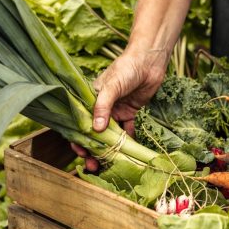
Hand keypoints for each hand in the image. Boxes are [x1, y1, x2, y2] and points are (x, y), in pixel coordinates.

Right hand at [72, 44, 169, 170]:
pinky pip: (127, 131)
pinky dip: (128, 141)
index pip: (80, 123)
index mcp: (89, 100)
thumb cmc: (126, 68)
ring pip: (110, 135)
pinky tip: (129, 153)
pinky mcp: (130, 113)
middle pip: (94, 134)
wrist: (149, 61)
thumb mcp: (111, 86)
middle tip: (95, 166)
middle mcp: (101, 108)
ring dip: (110, 149)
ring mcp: (116, 111)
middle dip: (94, 150)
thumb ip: (103, 106)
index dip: (79, 140)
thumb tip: (95, 130)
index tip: (82, 153)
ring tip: (110, 165)